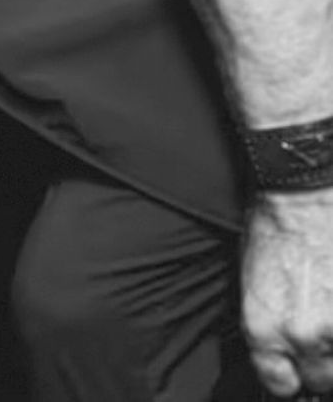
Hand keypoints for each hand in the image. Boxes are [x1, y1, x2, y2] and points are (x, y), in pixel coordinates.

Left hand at [243, 189, 332, 395]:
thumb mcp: (253, 285)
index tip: (295, 368)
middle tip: (319, 337)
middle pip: (321, 380)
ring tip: (329, 314)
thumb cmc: (273, 231)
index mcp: (263, 329)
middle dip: (320, 364)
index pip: (279, 385)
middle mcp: (302, 334)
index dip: (289, 376)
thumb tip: (283, 356)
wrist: (301, 194)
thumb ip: (268, 329)